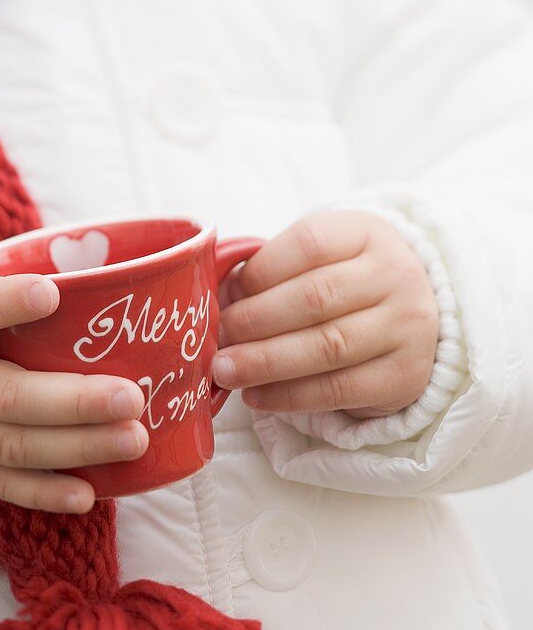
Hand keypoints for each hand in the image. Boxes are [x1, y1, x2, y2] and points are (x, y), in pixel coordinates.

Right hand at [0, 275, 147, 511]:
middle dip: (74, 401)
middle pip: (6, 397)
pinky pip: (0, 484)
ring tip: (133, 439)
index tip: (49, 293)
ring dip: (77, 447)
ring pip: (12, 445)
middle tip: (131, 397)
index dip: (2, 304)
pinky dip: (44, 492)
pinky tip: (89, 493)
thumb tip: (92, 284)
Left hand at [213, 210, 438, 417]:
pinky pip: (339, 389)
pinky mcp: (405, 375)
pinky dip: (290, 396)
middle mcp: (395, 275)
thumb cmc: (347, 288)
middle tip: (216, 341)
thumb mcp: (320, 262)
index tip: (224, 297)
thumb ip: (274, 273)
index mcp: (367, 234)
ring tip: (226, 371)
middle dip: (254, 322)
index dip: (259, 273)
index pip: (309, 244)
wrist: (414, 323)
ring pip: (327, 346)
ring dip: (266, 362)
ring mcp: (407, 326)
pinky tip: (256, 396)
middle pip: (316, 298)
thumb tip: (219, 301)